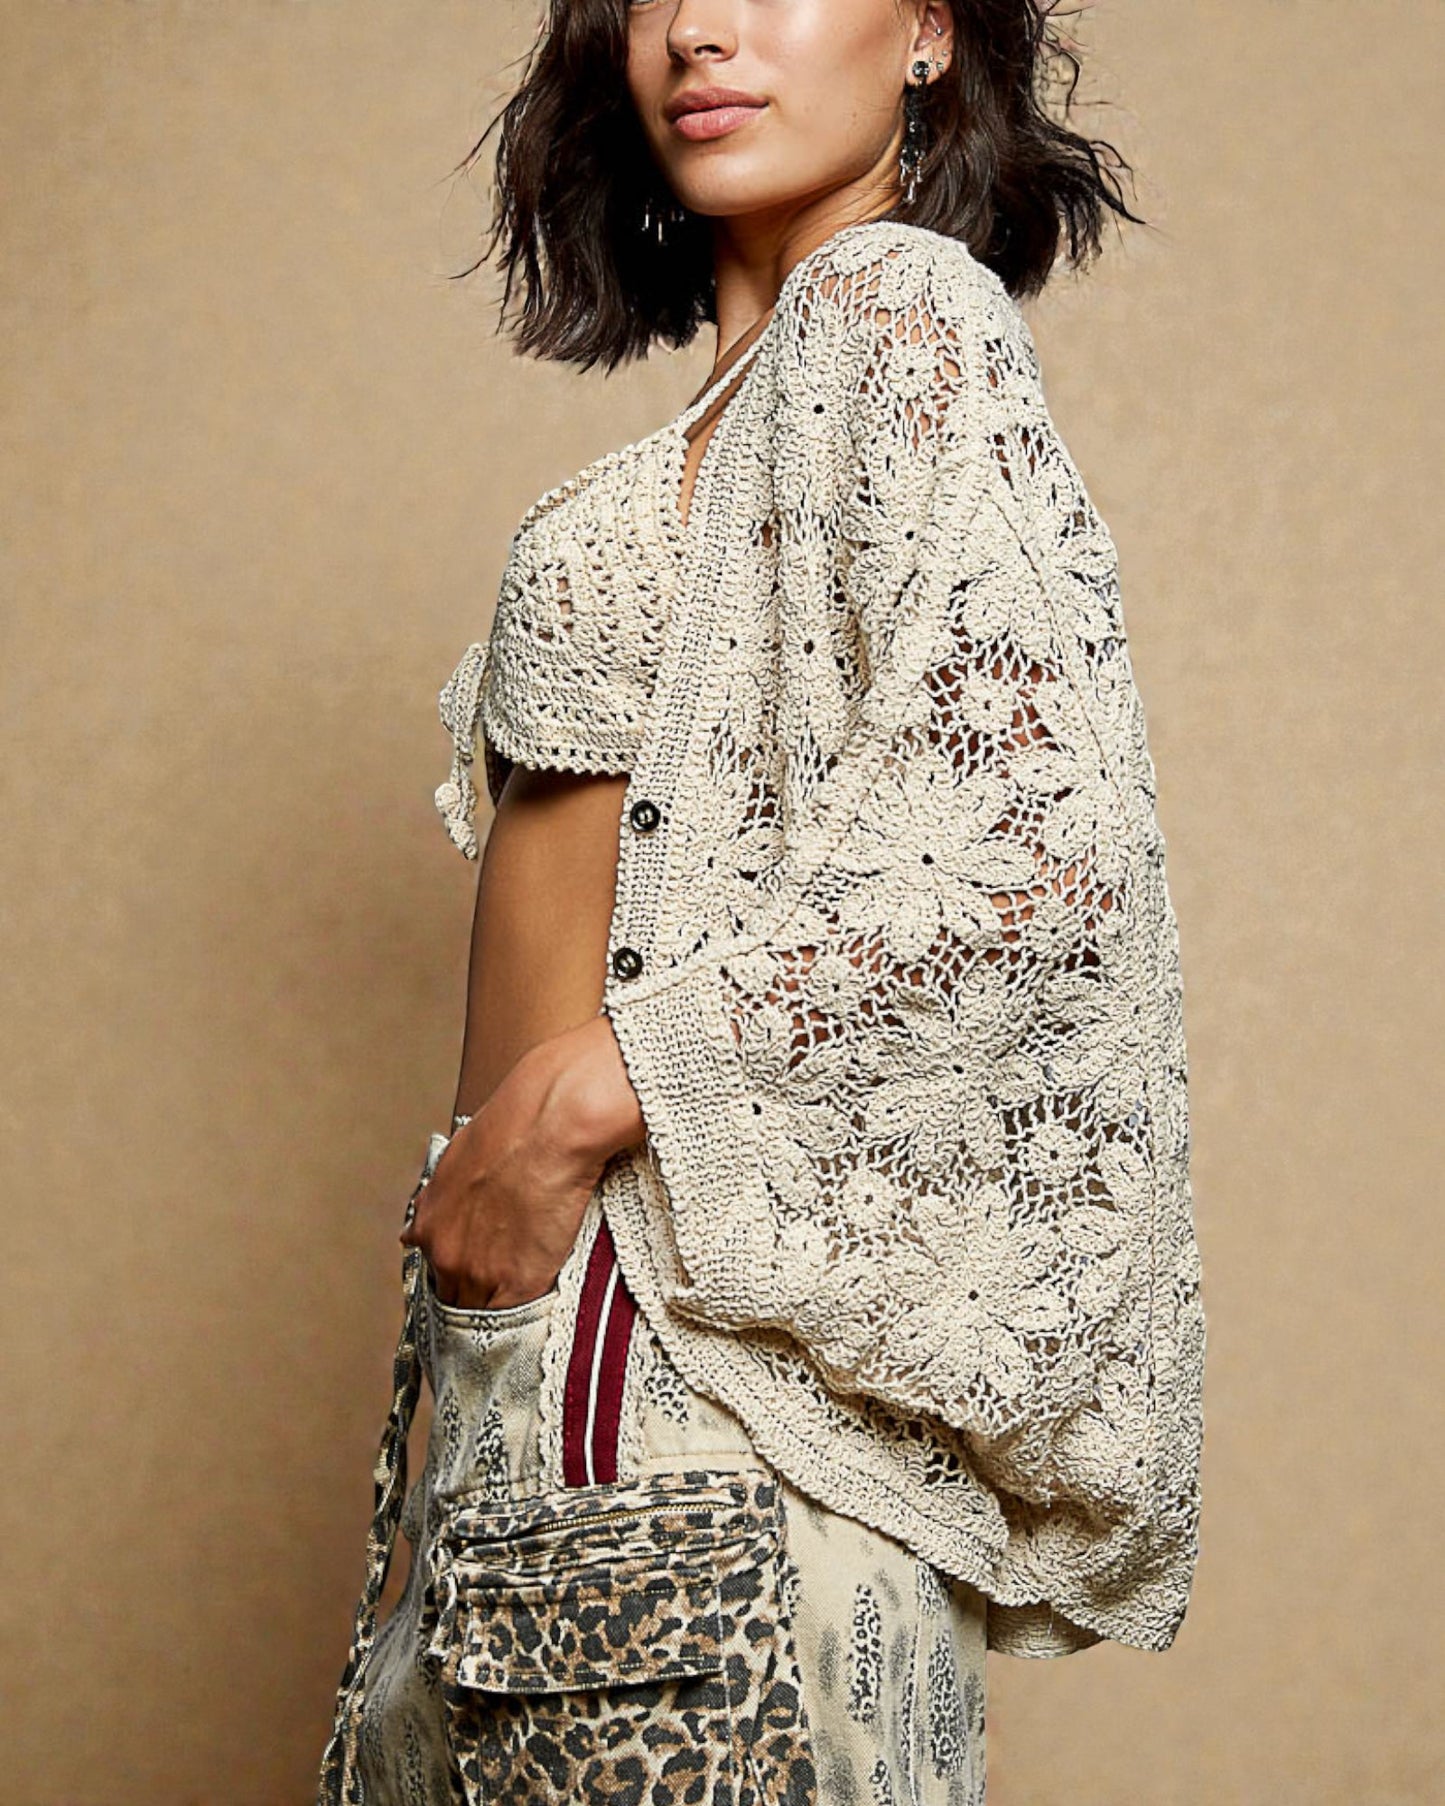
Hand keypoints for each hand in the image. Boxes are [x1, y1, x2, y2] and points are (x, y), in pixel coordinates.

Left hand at [399, 1014, 645, 1309]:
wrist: (548, 1126)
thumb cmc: (511, 1129)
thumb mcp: (454, 1163)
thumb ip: (434, 1205)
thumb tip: (409, 1233)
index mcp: (429, 1224)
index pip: (435, 1271)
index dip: (456, 1276)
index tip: (470, 1281)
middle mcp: (445, 1254)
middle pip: (453, 1298)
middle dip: (471, 1297)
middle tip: (494, 1297)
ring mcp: (480, 1273)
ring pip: (481, 1314)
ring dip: (495, 1314)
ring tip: (512, 1316)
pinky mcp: (518, 1283)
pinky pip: (515, 1319)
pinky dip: (522, 1321)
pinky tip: (531, 1318)